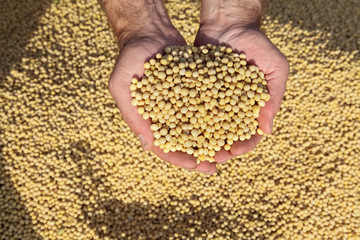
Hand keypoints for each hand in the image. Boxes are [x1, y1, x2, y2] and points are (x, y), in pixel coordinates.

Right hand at [105, 1, 216, 173]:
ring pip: (198, 125)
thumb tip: (148, 146)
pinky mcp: (194, 89)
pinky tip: (233, 120)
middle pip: (184, 141)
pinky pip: (207, 104)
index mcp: (149, 120)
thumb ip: (132, 115)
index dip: (179, 158)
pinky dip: (218, 114)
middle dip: (200, 153)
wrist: (148, 32)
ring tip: (229, 147)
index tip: (197, 165)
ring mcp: (181, 103)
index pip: (164, 146)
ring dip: (212, 137)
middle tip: (218, 164)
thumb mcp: (122, 85)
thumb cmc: (129, 59)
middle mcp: (167, 115)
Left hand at [195, 0, 288, 162]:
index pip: (250, 133)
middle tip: (210, 159)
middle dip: (219, 148)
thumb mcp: (275, 67)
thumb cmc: (257, 44)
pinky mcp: (196, 90)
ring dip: (201, 140)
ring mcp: (212, 100)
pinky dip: (186, 119)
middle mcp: (231, 107)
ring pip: (207, 126)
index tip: (234, 152)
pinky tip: (178, 128)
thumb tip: (267, 131)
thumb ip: (274, 97)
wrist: (229, 23)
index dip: (243, 145)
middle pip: (225, 134)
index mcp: (251, 107)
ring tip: (192, 150)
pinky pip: (191, 108)